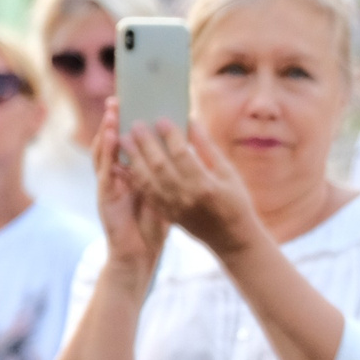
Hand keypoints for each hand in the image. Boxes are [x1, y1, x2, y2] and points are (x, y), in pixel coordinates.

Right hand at [93, 103, 168, 277]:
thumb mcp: (162, 192)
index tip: (135, 103)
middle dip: (114, 121)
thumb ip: (165, 171)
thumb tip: (180, 146)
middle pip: (112, 144)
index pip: (127, 144)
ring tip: (113, 111)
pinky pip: (105, 172)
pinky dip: (107, 153)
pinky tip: (111, 137)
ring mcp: (108, 187)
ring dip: (107, 131)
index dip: (128, 124)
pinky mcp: (105, 198)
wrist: (139, 255)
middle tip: (118, 98)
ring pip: (105, 154)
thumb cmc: (152, 225)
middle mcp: (116, 178)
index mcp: (130, 175)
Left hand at [120, 116, 264, 258]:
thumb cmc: (236, 202)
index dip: (170, 136)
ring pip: (146, 179)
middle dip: (145, 143)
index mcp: (206, 185)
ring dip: (133, 158)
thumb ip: (208, 149)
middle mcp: (186, 197)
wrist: (232, 239)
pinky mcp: (167, 214)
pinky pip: (145, 193)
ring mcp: (174, 208)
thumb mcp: (229, 174)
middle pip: (159, 165)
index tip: (161, 120)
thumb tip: (191, 122)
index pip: (182, 155)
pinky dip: (133, 177)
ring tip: (123, 139)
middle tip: (136, 125)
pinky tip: (124, 164)